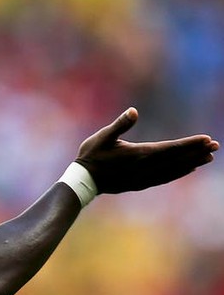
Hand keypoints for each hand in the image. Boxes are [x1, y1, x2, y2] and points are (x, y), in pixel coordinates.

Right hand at [74, 107, 218, 193]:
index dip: (189, 144)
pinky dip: (179, 173)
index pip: (170, 148)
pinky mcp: (140, 183)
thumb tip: (133, 111)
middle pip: (176, 160)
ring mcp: (144, 177)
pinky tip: (188, 169)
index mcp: (138, 154)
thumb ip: (119, 124)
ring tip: (208, 158)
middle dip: (196, 152)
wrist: (83, 181)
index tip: (207, 139)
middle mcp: (145, 167)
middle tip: (215, 147)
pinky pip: (165, 178)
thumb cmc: (91, 155)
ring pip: (173, 170)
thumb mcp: (102, 136)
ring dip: (191, 163)